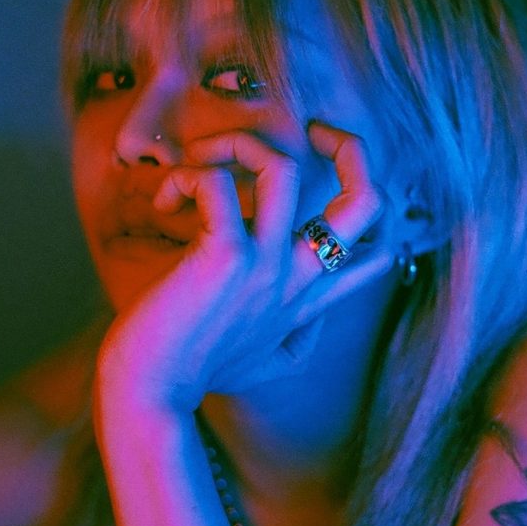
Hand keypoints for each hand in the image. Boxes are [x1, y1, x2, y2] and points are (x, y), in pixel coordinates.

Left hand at [94, 121, 393, 414]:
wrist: (150, 398)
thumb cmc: (195, 373)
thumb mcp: (264, 363)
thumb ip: (297, 339)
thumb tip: (314, 321)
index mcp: (306, 297)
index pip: (376, 251)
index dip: (372, 205)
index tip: (337, 177)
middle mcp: (298, 277)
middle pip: (366, 201)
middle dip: (350, 149)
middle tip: (313, 128)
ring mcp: (266, 265)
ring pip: (283, 170)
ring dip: (240, 145)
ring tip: (203, 158)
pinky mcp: (225, 258)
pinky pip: (217, 184)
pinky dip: (188, 176)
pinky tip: (165, 199)